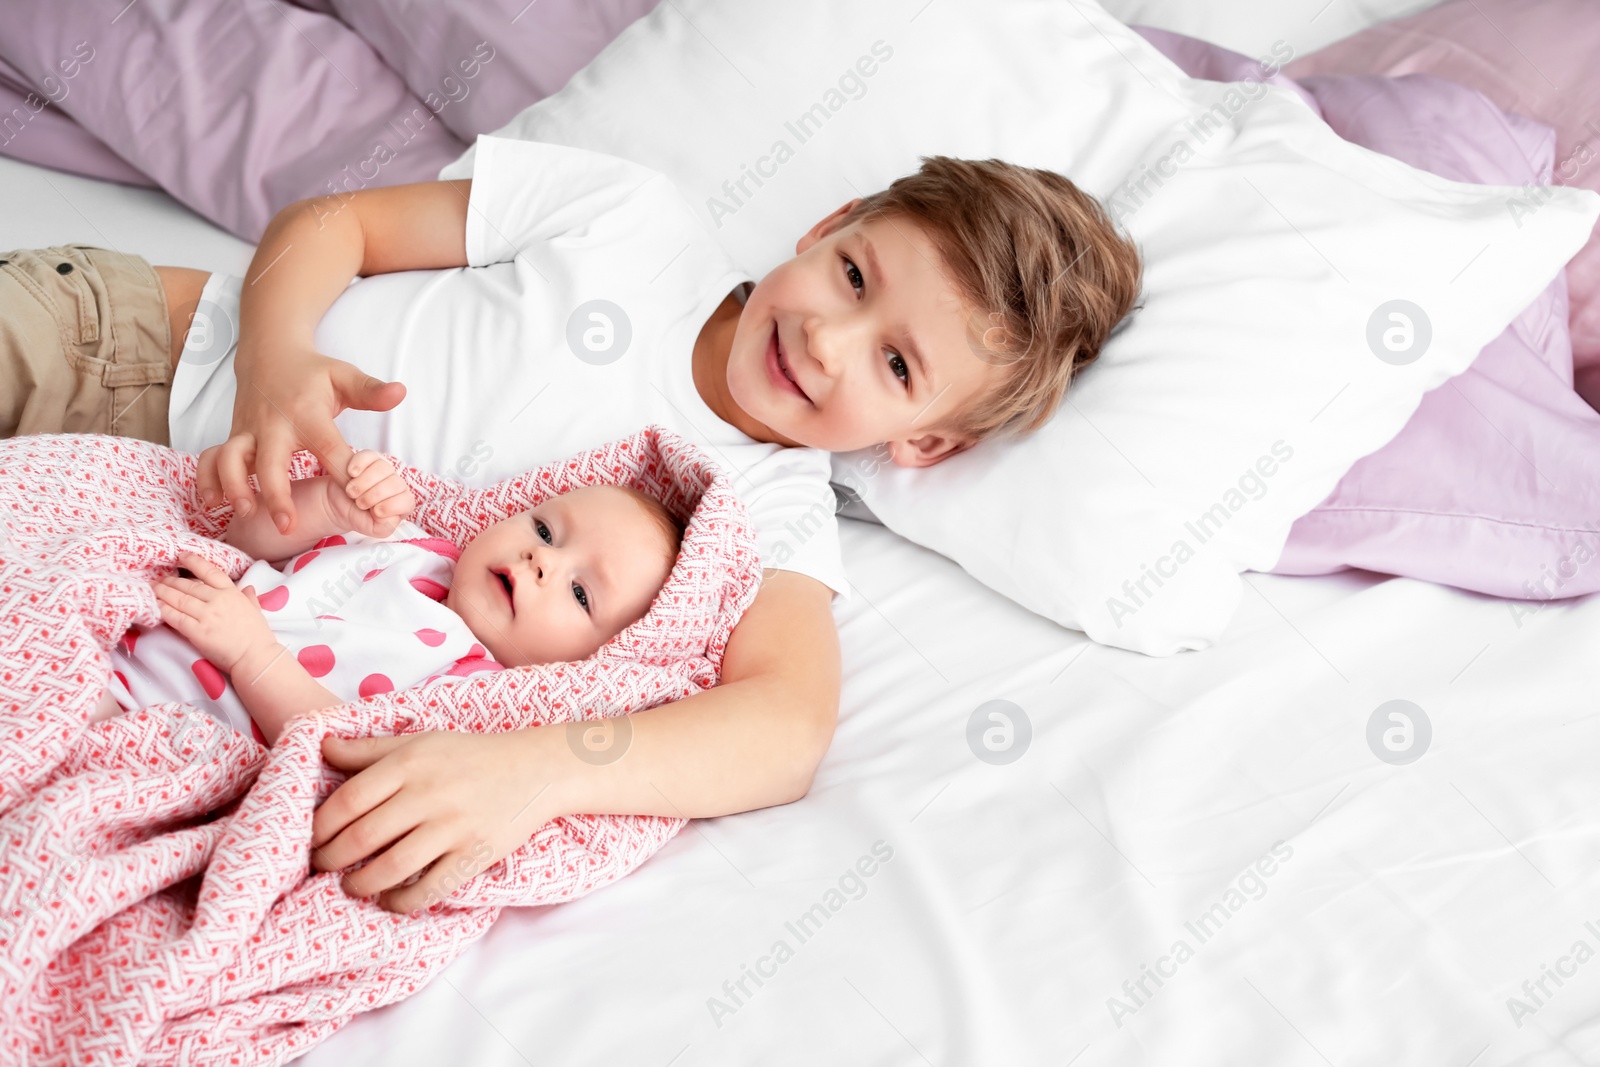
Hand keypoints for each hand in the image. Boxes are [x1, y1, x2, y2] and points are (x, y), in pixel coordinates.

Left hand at [152, 552, 279, 674]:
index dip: (194, 562)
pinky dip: (164, 611)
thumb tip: (248, 588)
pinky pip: (176, 618)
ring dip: (163, 593)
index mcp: (232, 593)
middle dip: (170, 581)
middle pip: (188, 586)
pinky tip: (156, 606)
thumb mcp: (256, 610)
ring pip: (179, 600)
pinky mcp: (197, 632)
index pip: (210, 572)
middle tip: (158, 579)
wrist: (255, 656)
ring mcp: (207, 615)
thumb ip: (249, 597)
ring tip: (153, 589)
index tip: (181, 556)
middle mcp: (218, 600)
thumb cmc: (257, 635)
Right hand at [196, 339, 405, 534]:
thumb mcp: (344, 376)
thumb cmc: (313, 373)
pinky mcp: (232, 436)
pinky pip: (211, 458)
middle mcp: (274, 424)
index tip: (358, 498)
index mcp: (307, 413)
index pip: (327, 447)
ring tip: (245, 514)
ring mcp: (248, 430)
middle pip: (270, 461)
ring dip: (235, 486)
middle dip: (276, 493)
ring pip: (231, 459)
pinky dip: (207, 479)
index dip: (342, 472)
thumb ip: (371, 391)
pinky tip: (213, 503)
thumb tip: (401, 392)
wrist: (269, 353)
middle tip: (287, 527)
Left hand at [310, 729, 561, 914]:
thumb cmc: (471, 756)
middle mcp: (429, 795)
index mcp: (410, 763)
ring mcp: (453, 827)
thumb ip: (370, 749)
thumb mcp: (421, 742)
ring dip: (359, 884)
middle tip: (322, 865)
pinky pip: (428, 889)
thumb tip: (322, 746)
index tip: (311, 838)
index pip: (348, 800)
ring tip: (351, 885)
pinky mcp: (474, 855)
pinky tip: (390, 900)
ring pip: (390, 868)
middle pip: (362, 837)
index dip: (319, 825)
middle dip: (330, 859)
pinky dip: (401, 902)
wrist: (535, 770)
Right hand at [324, 450, 415, 538]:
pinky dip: (359, 464)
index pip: (407, 500)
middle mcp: (397, 485)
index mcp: (402, 503)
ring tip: (352, 492)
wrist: (338, 506)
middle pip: (395, 483)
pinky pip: (369, 455)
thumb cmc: (359, 517)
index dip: (389, 506)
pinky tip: (352, 473)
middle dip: (374, 495)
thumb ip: (385, 528)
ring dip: (364, 482)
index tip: (374, 512)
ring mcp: (384, 470)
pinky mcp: (369, 459)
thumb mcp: (373, 530)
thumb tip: (391, 516)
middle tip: (360, 503)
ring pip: (383, 468)